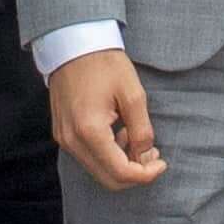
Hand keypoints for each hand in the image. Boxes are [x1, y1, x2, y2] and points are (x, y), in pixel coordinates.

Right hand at [45, 45, 164, 194]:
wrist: (74, 44)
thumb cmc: (104, 64)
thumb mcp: (133, 94)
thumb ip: (142, 130)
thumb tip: (146, 156)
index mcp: (89, 130)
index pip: (120, 172)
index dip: (146, 174)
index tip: (161, 163)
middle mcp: (72, 140)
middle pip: (108, 179)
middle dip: (135, 174)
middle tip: (152, 154)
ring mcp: (64, 138)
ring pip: (97, 170)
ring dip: (121, 164)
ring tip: (135, 138)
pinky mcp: (62, 133)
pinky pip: (87, 157)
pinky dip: (107, 155)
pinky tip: (118, 133)